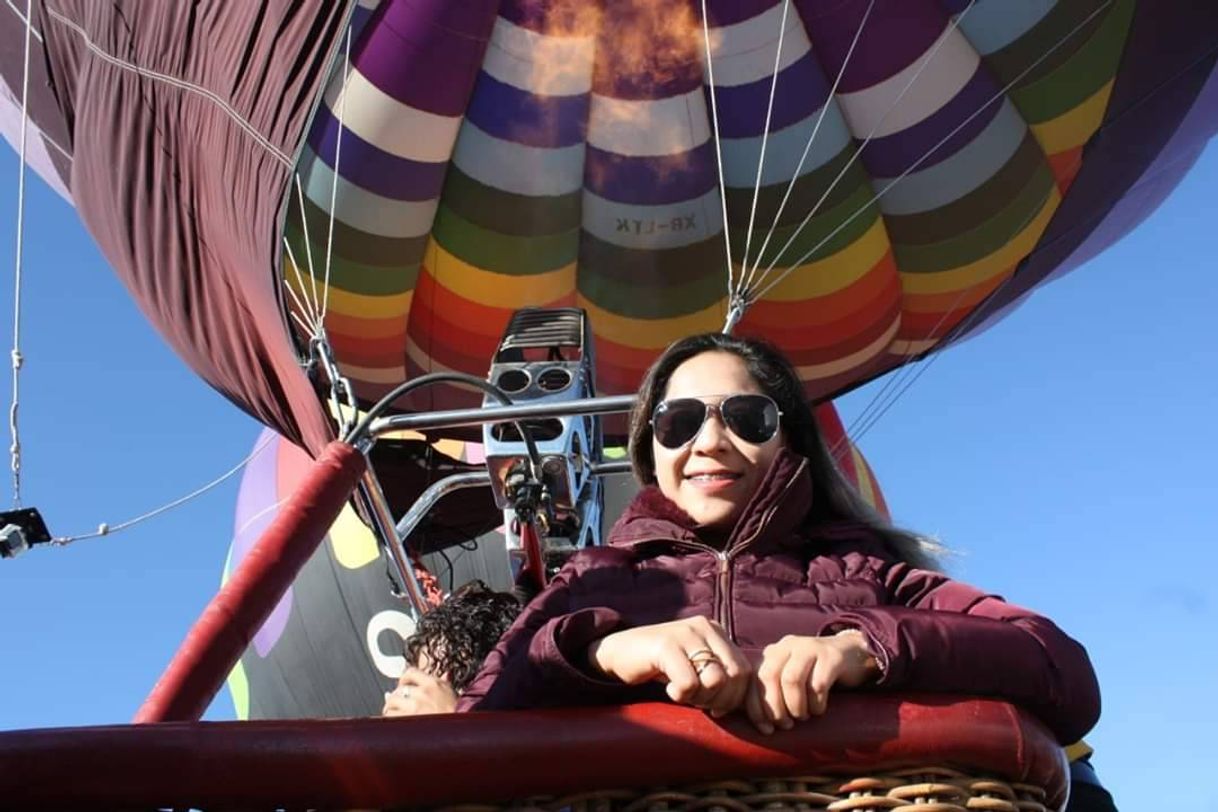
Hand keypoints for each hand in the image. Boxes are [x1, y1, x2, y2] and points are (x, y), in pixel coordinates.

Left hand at [381, 666, 458, 716]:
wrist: (459, 734)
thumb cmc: (457, 716)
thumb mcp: (452, 694)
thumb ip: (445, 682)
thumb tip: (445, 674)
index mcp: (433, 684)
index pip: (410, 672)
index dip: (404, 679)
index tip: (402, 685)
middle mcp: (422, 693)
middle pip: (399, 688)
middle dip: (396, 697)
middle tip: (397, 704)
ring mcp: (414, 706)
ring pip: (391, 701)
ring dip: (390, 708)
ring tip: (393, 714)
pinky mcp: (407, 720)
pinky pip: (390, 716)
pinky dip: (389, 719)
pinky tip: (394, 723)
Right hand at [587, 616, 750, 716]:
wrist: (618, 652)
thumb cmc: (661, 666)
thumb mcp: (696, 668)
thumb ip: (721, 678)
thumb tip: (752, 711)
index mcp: (716, 631)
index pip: (745, 671)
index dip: (735, 698)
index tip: (717, 709)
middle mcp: (705, 627)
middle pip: (735, 676)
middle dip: (720, 701)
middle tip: (697, 702)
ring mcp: (686, 633)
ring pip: (715, 680)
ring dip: (700, 698)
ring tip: (682, 693)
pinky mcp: (666, 644)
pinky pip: (688, 683)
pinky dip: (679, 695)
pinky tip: (667, 688)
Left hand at [746, 631, 878, 733]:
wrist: (853, 654)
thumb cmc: (815, 675)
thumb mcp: (790, 677)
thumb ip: (772, 690)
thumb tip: (758, 723)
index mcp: (773, 652)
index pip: (753, 679)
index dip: (756, 708)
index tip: (766, 730)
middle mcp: (787, 645)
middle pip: (769, 676)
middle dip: (775, 707)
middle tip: (786, 725)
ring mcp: (809, 647)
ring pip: (791, 679)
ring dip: (795, 706)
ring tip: (803, 717)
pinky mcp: (831, 656)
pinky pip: (818, 684)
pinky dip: (816, 704)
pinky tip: (819, 709)